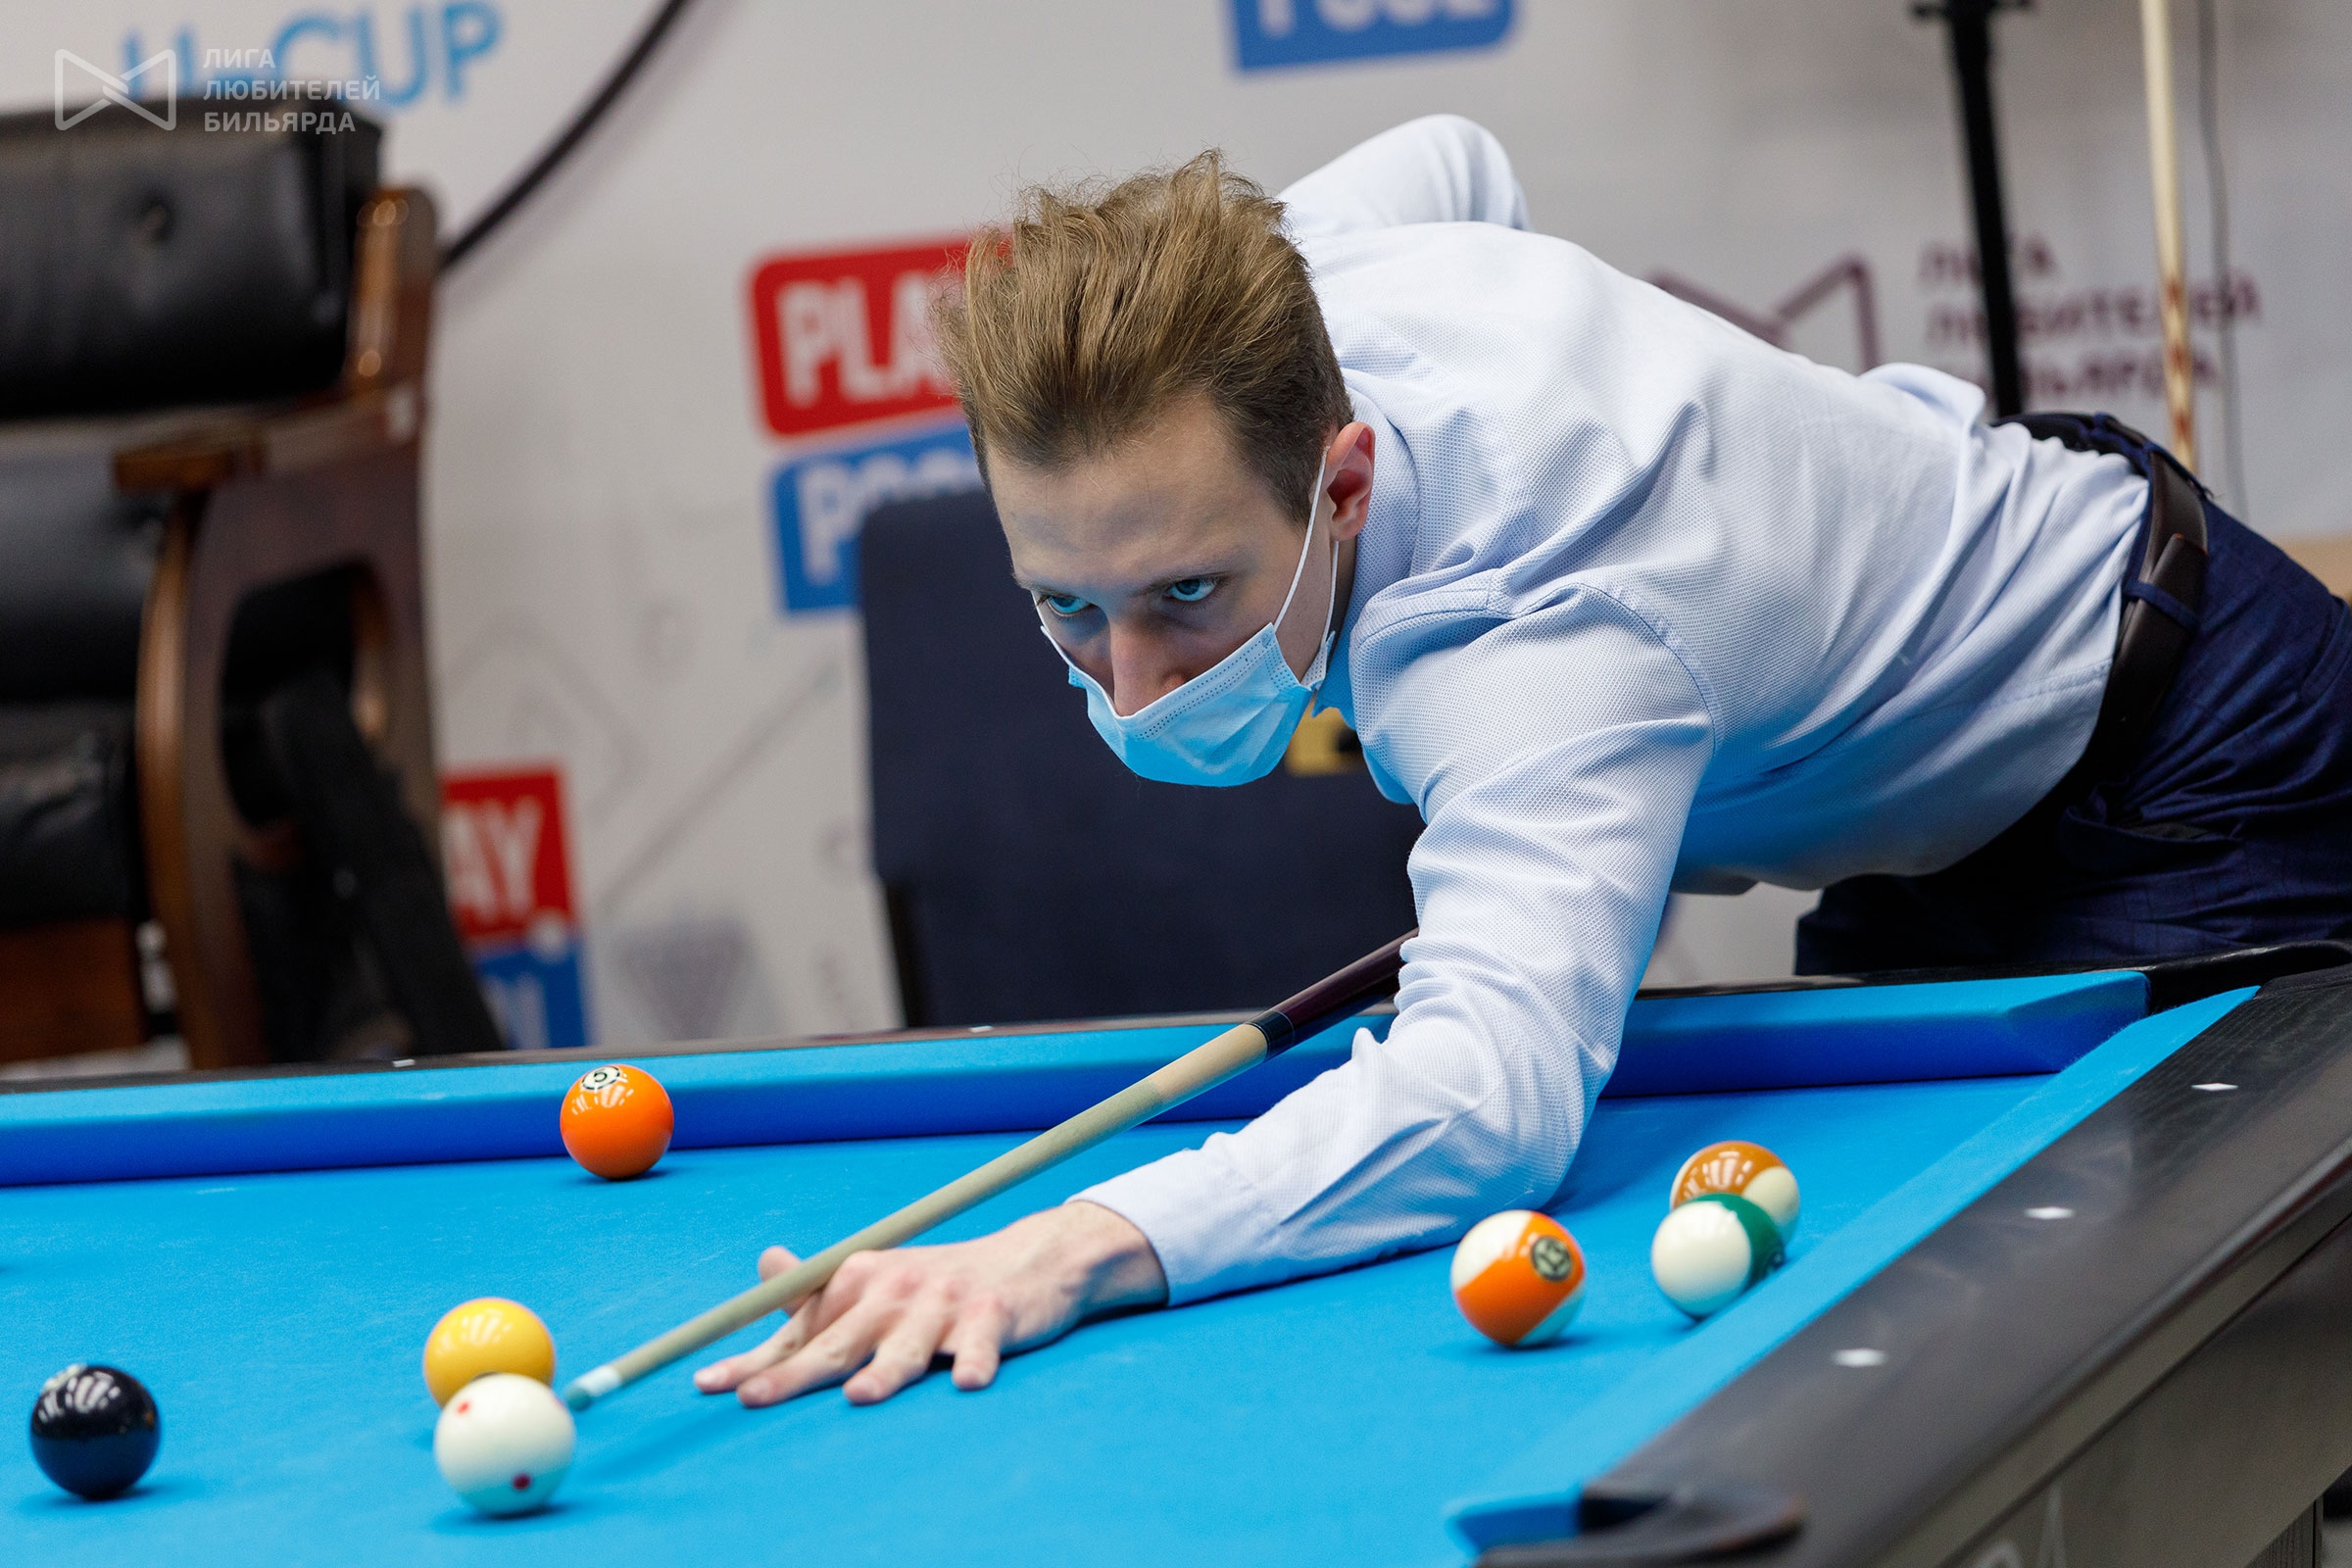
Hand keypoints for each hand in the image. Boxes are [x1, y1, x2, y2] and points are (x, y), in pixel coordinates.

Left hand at [690, 1200, 1166, 1406]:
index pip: (798, 1330)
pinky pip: (981, 1344)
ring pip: (907, 1346)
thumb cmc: (937, 1285)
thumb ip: (815, 1290)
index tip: (707, 1385)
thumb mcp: (876, 1280)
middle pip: (838, 1342)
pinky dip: (975, 1362)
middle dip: (793, 1373)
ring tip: (859, 1396)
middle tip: (753, 1399)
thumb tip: (763, 1264)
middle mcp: (895, 1289)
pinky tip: (968, 1381)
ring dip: (885, 1371)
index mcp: (858, 1281)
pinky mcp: (992, 1317)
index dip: (753, 1359)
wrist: (1027, 1259)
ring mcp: (944, 1303)